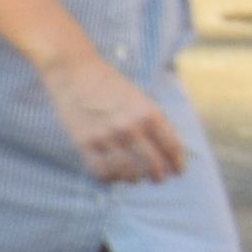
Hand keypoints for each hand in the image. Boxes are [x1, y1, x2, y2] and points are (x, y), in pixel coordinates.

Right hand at [40, 49, 187, 185]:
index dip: (177, 163)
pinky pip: (102, 171)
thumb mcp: (141, 99)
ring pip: (128, 172)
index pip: (172, 147)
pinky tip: (113, 176)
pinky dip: (110, 178)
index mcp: (149, 113)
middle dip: (158, 175)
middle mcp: (130, 127)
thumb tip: (168, 152)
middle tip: (158, 179)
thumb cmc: (110, 86)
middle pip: (153, 164)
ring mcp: (106, 137)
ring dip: (134, 179)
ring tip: (134, 178)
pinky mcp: (85, 143)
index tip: (177, 171)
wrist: (74, 72)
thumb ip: (155, 122)